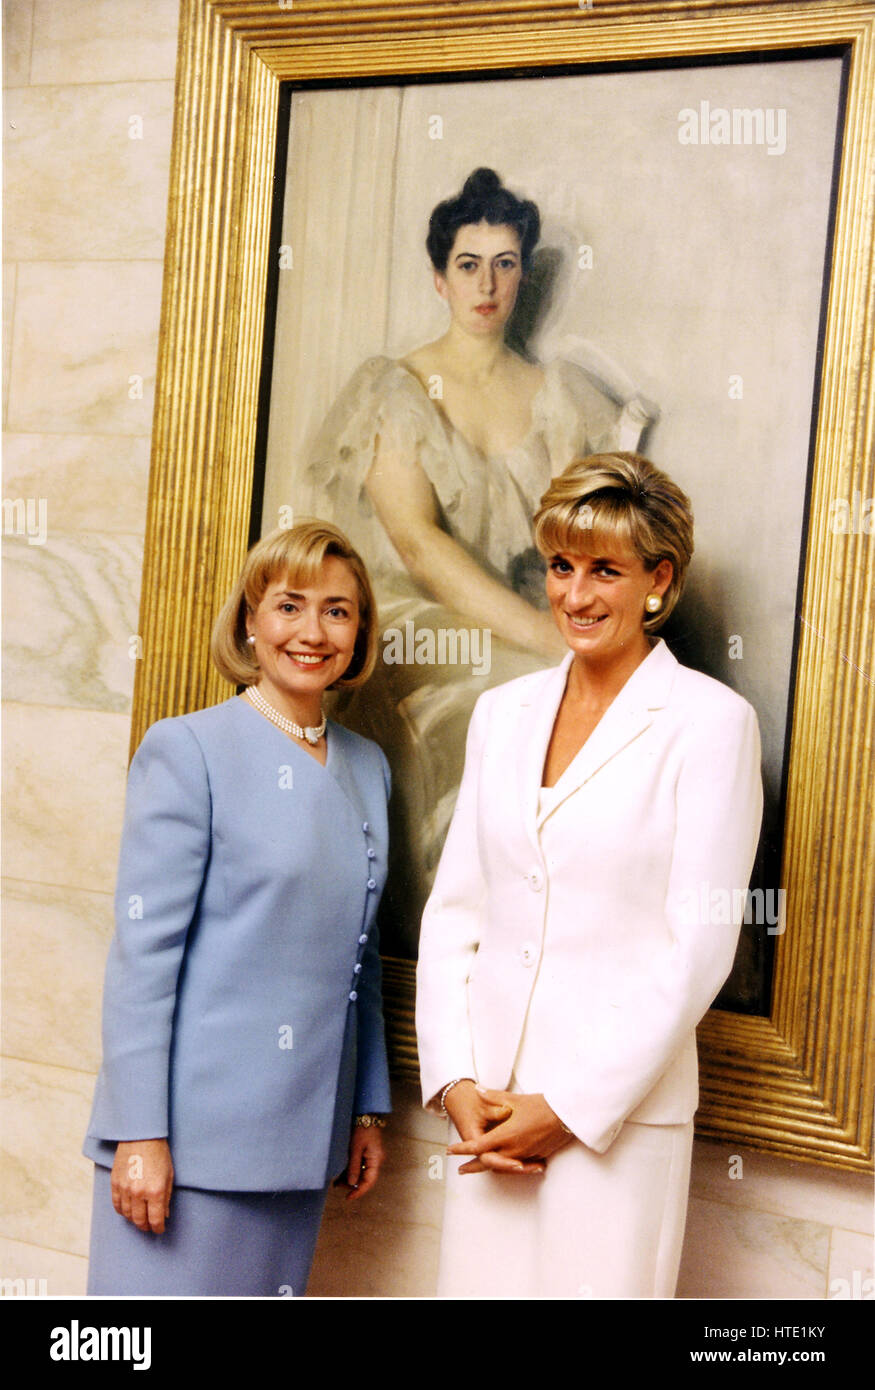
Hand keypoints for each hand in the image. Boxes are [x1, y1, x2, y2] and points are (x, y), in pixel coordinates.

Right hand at [110, 1139, 173, 1232]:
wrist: (141, 1136)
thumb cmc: (159, 1154)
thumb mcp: (169, 1175)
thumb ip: (167, 1197)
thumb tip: (164, 1215)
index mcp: (156, 1191)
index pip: (155, 1220)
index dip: (158, 1228)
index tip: (159, 1230)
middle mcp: (139, 1192)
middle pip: (139, 1220)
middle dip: (145, 1226)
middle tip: (148, 1227)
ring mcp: (125, 1188)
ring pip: (127, 1214)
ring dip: (133, 1220)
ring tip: (139, 1219)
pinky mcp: (115, 1183)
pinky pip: (116, 1204)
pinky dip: (122, 1211)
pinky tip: (127, 1211)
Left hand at [339, 1123, 385, 1202]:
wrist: (365, 1115)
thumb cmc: (362, 1130)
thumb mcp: (355, 1148)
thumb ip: (354, 1166)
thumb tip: (352, 1183)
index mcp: (376, 1160)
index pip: (369, 1182)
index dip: (359, 1191)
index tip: (348, 1197)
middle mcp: (375, 1161)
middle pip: (364, 1178)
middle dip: (351, 1184)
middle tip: (337, 1186)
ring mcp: (371, 1157)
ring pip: (360, 1172)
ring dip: (349, 1177)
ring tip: (336, 1182)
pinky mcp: (366, 1153)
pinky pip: (359, 1166)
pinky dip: (350, 1170)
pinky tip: (340, 1174)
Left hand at [447, 1087, 571, 1174]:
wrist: (567, 1116)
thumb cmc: (541, 1105)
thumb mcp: (514, 1099)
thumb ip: (493, 1096)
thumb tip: (478, 1089)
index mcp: (505, 1135)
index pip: (478, 1145)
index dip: (463, 1149)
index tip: (451, 1150)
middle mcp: (513, 1149)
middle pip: (488, 1162)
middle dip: (473, 1166)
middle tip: (461, 1170)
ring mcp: (525, 1155)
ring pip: (502, 1165)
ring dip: (489, 1167)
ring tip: (479, 1168)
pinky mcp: (536, 1157)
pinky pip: (517, 1165)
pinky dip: (507, 1165)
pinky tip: (503, 1165)